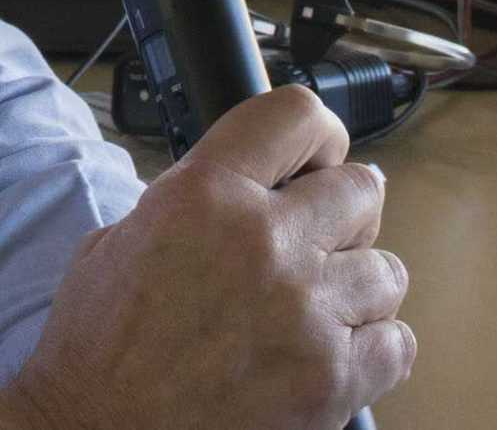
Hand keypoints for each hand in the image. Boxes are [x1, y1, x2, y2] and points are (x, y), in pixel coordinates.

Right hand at [0, 88, 413, 429]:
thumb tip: (259, 182)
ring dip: (357, 287)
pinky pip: (397, 342)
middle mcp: (264, 242)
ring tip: (314, 308)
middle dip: (343, 215)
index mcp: (205, 195)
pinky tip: (330, 350)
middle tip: (314, 243)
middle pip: (362, 191)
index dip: (319, 137)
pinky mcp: (330, 380)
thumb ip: (197, 196)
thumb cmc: (99, 348)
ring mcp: (304, 313)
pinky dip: (374, 348)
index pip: (299, 115)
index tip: (319, 160)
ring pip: (387, 270)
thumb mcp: (123, 236)